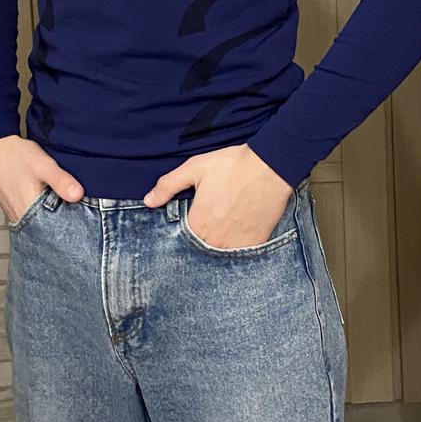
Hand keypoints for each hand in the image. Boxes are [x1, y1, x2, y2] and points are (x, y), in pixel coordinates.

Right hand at [0, 134, 84, 223]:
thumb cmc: (17, 156)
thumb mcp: (44, 165)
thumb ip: (61, 181)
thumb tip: (78, 195)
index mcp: (29, 210)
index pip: (54, 231)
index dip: (70, 226)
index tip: (83, 219)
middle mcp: (21, 217)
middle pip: (47, 228)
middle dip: (64, 222)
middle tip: (77, 210)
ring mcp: (17, 213)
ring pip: (40, 222)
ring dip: (54, 216)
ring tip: (65, 204)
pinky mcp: (15, 208)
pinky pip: (33, 216)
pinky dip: (43, 211)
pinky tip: (50, 200)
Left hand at [143, 143, 292, 248]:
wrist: (272, 166)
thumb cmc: (233, 165)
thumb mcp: (195, 167)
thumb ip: (168, 185)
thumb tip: (148, 201)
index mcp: (198, 223)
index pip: (179, 241)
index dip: (179, 234)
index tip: (185, 225)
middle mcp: (215, 240)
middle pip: (198, 251)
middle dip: (196, 243)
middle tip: (204, 227)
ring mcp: (237, 245)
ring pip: (218, 256)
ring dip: (215, 248)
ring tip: (218, 232)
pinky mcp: (255, 244)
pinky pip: (239, 255)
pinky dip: (234, 250)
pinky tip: (234, 235)